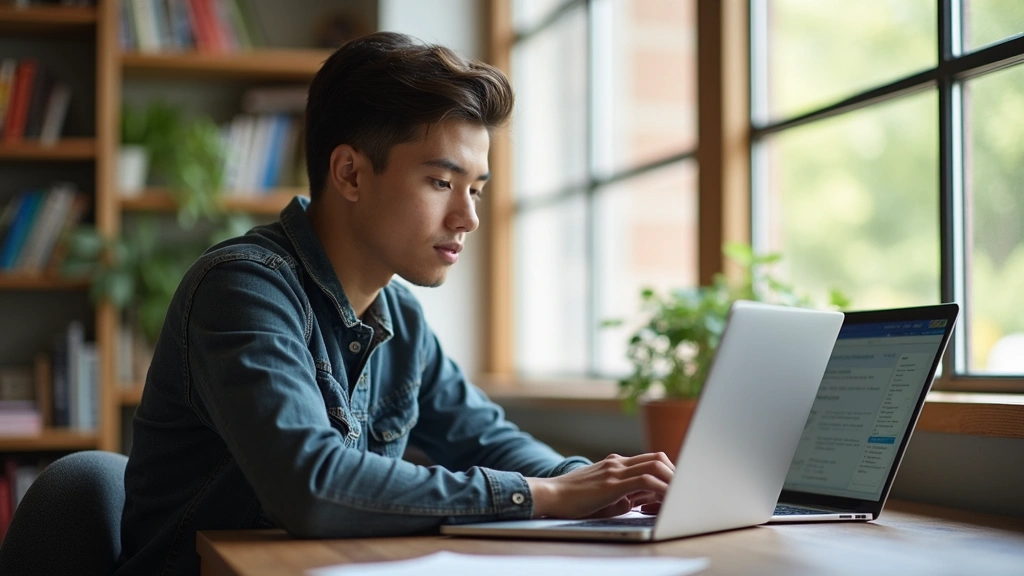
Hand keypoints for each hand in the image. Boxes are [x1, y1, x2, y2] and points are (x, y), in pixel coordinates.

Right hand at [525, 452, 673, 518]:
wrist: (550, 495)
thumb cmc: (573, 500)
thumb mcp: (603, 496)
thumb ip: (623, 495)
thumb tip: (639, 502)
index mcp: (615, 464)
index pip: (650, 460)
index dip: (666, 472)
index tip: (674, 488)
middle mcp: (617, 463)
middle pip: (658, 458)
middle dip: (675, 474)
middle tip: (682, 492)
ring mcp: (615, 470)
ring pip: (655, 466)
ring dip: (672, 480)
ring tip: (680, 496)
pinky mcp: (612, 483)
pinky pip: (645, 481)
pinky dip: (662, 489)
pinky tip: (668, 500)